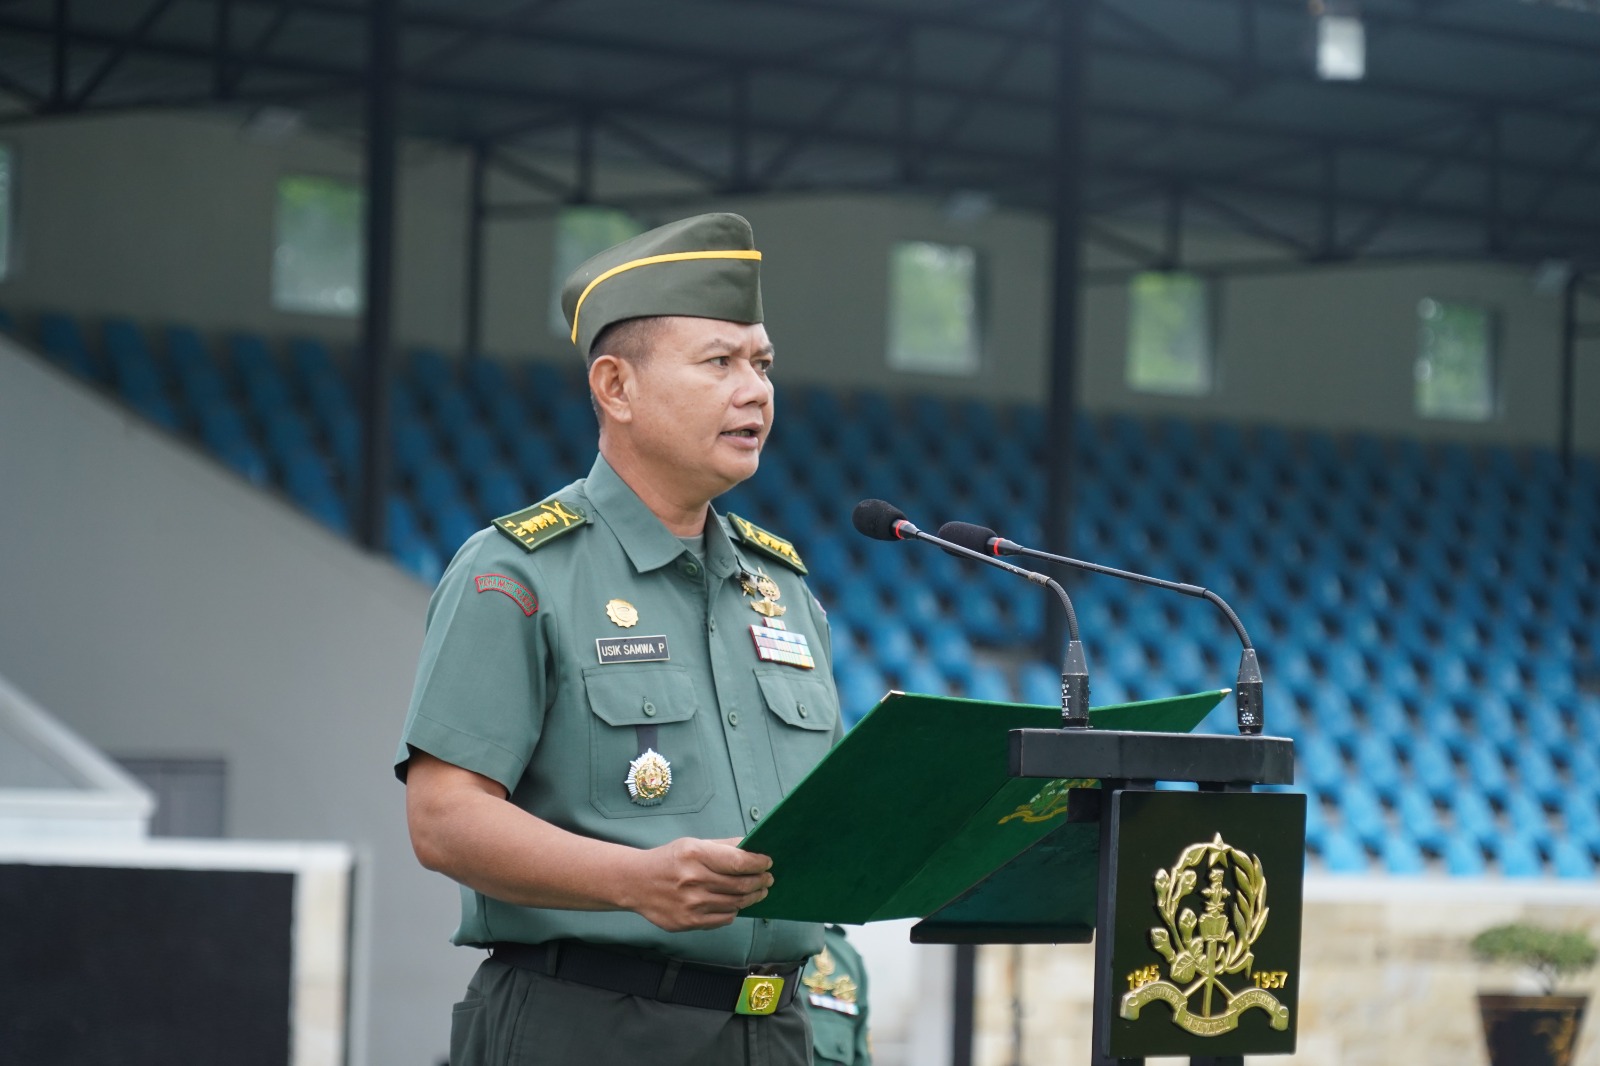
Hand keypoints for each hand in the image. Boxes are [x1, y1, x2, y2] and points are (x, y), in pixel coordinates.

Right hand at [625, 837, 774, 931]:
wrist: (636, 883)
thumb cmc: (668, 860)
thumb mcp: (692, 844)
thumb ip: (723, 847)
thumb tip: (752, 848)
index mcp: (696, 854)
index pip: (739, 862)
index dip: (758, 863)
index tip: (767, 863)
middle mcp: (694, 880)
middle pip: (741, 885)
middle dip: (760, 882)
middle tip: (767, 879)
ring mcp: (691, 904)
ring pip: (735, 904)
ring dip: (752, 898)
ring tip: (758, 892)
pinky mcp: (688, 922)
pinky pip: (723, 919)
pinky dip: (734, 911)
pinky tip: (735, 904)